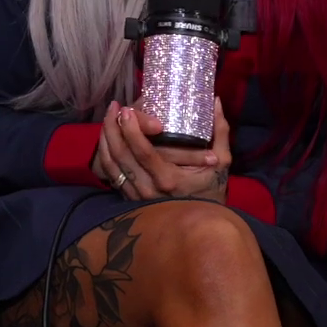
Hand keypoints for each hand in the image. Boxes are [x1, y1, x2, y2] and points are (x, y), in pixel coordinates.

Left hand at [94, 99, 230, 202]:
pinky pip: (110, 175)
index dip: (132, 129)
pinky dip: (104, 154)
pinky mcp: (130, 198)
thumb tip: (216, 101)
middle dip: (113, 128)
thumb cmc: (212, 191)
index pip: (143, 152)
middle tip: (114, 107)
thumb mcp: (222, 162)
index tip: (127, 110)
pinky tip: (106, 138)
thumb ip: (220, 132)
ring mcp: (137, 196)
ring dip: (105, 138)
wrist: (203, 225)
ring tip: (108, 117)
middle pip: (121, 156)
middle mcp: (149, 189)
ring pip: (111, 165)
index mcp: (169, 180)